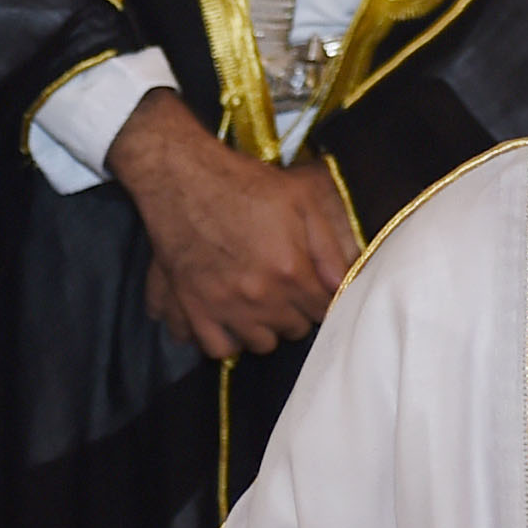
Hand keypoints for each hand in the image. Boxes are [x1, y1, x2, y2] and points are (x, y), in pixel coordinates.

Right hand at [109, 94, 356, 359]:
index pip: (325, 309)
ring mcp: (225, 307)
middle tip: (286, 287)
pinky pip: (217, 349)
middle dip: (296, 310)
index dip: (322, 297)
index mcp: (290, 271)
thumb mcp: (300, 198)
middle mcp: (260, 297)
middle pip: (295, 329)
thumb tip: (346, 284)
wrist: (181, 178)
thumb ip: (328, 245)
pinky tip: (232, 320)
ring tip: (262, 304)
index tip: (314, 286)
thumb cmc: (244, 184)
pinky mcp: (193, 309)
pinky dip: (228, 340)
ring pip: (261, 343)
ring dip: (266, 326)